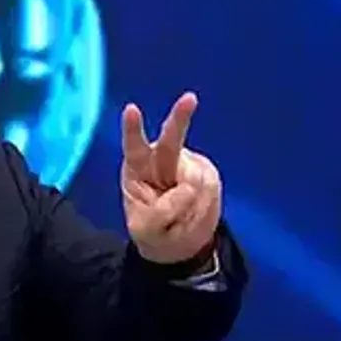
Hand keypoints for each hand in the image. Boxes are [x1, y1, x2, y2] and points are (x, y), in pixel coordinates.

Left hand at [120, 92, 222, 263]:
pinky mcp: (207, 173)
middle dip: (181, 117)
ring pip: (195, 181)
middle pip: (171, 141)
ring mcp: (187, 165)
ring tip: (181, 217)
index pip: (134, 147)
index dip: (133, 129)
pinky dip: (203, 208)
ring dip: (190, 206)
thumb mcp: (147, 229)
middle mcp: (162, 160)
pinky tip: (194, 212)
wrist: (180, 243)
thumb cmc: (155, 230)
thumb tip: (188, 188)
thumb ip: (162, 211)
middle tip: (190, 97)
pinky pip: (210, 192)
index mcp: (137, 169)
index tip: (131, 108)